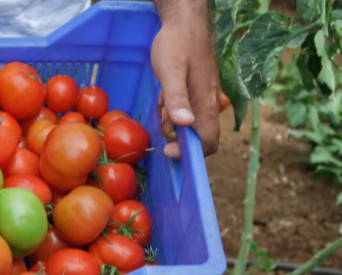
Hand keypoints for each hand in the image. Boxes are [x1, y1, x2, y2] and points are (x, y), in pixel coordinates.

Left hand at [151, 16, 219, 158]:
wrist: (185, 23)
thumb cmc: (177, 44)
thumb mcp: (171, 71)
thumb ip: (177, 98)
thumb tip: (184, 125)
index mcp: (205, 104)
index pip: (208, 142)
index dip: (190, 152)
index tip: (168, 148)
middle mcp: (209, 104)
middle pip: (198, 136)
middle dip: (177, 135)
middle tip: (163, 115)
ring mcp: (205, 97)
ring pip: (191, 123)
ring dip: (173, 120)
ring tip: (163, 100)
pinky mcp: (199, 91)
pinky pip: (188, 110)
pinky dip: (174, 108)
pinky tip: (166, 93)